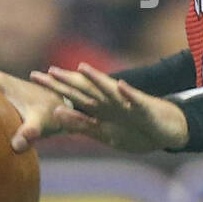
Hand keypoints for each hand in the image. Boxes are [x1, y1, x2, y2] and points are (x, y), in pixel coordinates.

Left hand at [30, 62, 189, 153]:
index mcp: (100, 108)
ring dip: (97, 80)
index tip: (34, 77)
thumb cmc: (135, 131)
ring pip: (110, 91)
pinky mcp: (145, 109)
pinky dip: (129, 94)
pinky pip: (136, 101)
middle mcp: (111, 102)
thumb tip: (56, 113)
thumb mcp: (103, 133)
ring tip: (82, 69)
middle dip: (68, 81)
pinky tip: (121, 85)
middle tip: (47, 71)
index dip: (56, 86)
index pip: (74, 95)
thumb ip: (81, 124)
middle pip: (86, 90)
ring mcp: (128, 104)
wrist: (168, 130)